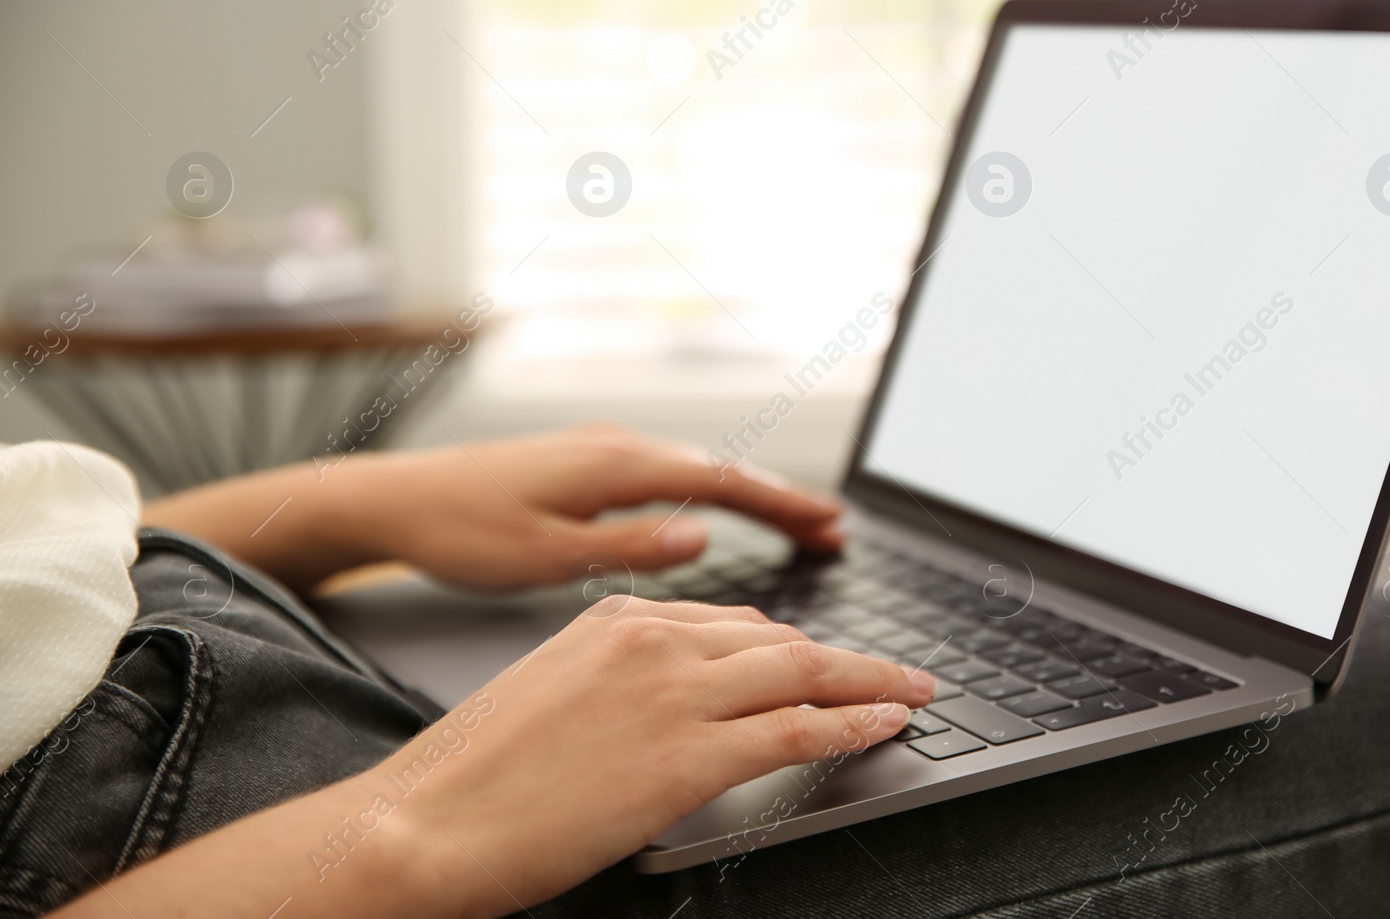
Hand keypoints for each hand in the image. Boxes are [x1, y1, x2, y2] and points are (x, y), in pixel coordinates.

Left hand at [143, 423, 843, 593]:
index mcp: (616, 467)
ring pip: (696, 470)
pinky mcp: (583, 462)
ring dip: (748, 495)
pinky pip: (668, 473)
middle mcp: (616, 447)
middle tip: (834, 530)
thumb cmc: (461, 532)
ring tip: (794, 523)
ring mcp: (600, 450)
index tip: (831, 525)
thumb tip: (704, 538)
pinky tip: (716, 513)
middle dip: (781, 500)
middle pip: (722, 470)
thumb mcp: (546, 557)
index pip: (723, 483)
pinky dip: (709, 492)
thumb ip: (628, 547)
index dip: (783, 505)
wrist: (394, 499)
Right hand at [384, 597, 935, 911]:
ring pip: (802, 672)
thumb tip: (680, 701)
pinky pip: (796, 729)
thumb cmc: (478, 771)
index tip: (823, 655)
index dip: (789, 643)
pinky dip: (852, 722)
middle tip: (893, 668)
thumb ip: (623, 680)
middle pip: (779, 638)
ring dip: (869, 680)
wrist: (431, 820)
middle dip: (845, 655)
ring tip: (911, 690)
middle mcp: (654, 638)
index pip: (732, 621)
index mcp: (618, 616)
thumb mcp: (556, 691)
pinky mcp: (690, 753)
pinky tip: (884, 721)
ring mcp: (676, 691)